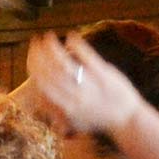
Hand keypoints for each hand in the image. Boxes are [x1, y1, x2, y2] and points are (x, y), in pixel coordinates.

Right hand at [25, 31, 144, 136]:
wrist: (128, 120)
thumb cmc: (100, 121)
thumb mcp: (74, 122)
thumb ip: (55, 112)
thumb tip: (36, 102)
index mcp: (64, 107)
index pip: (42, 85)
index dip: (33, 68)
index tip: (30, 57)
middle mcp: (74, 96)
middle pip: (50, 72)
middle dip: (38, 55)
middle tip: (34, 43)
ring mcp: (89, 85)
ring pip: (64, 63)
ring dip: (53, 48)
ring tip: (48, 37)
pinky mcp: (104, 75)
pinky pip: (87, 57)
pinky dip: (77, 45)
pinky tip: (71, 35)